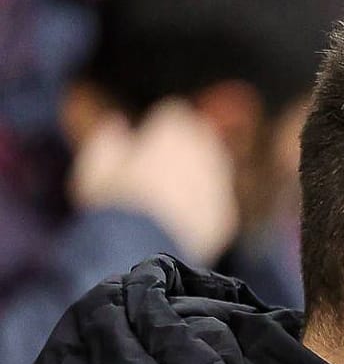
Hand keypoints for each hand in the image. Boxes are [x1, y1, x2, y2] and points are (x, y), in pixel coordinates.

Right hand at [68, 98, 238, 265]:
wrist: (145, 250)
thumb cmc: (115, 204)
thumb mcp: (96, 168)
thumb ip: (108, 141)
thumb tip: (117, 123)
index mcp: (173, 132)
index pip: (176, 112)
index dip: (162, 125)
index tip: (150, 137)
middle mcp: (204, 152)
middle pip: (203, 137)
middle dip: (186, 146)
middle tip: (163, 165)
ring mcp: (220, 183)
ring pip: (216, 168)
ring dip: (200, 174)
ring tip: (172, 193)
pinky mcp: (227, 214)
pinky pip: (219, 201)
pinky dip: (206, 206)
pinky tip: (183, 219)